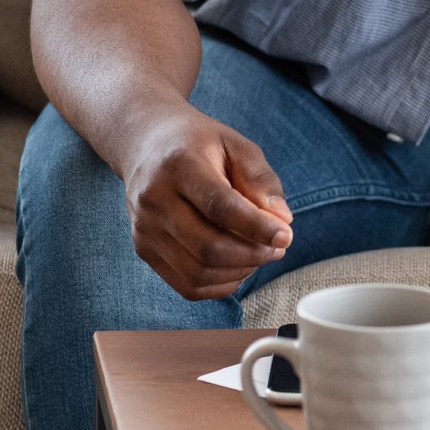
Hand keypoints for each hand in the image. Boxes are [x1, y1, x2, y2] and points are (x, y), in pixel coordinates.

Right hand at [118, 105, 293, 300]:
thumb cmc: (200, 144)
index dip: (256, 227)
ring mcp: (145, 229)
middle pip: (208, 247)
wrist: (147, 144)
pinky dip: (221, 284)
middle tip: (278, 246)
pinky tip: (238, 265)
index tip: (286, 236)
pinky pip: (187, 285)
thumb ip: (261, 180)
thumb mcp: (237, 145)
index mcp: (180, 166)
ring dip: (240, 271)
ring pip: (198, 272)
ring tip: (261, 253)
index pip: (219, 206)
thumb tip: (282, 221)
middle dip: (253, 254)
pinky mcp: (144, 250)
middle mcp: (155, 200)